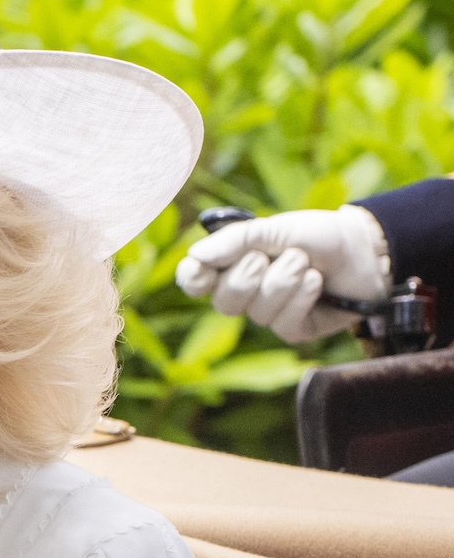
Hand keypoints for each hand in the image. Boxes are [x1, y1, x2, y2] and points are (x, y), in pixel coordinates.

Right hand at [174, 205, 388, 342]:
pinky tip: (317, 283)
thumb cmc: (317, 235)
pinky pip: (283, 322)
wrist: (365, 249)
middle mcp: (245, 293)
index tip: (200, 268)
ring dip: (285, 280)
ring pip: (257, 311)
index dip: (192, 278)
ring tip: (307, 263)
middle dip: (249, 276)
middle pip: (223, 301)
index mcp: (232, 265)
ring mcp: (268, 314)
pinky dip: (302, 297)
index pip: (195, 280)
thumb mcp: (275, 228)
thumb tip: (194, 256)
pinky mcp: (294, 329)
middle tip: (276, 254)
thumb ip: (234, 240)